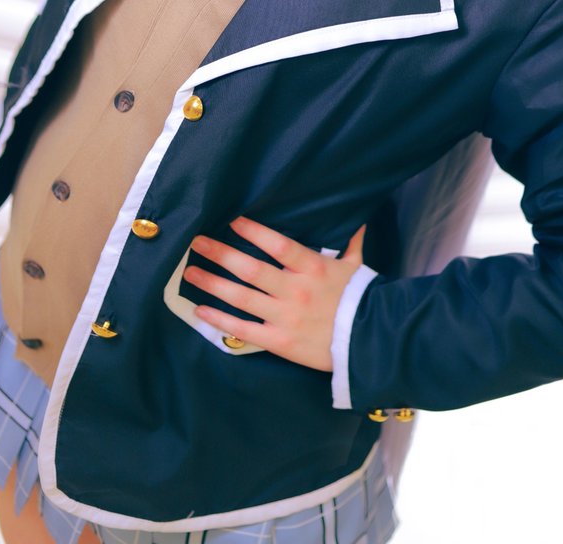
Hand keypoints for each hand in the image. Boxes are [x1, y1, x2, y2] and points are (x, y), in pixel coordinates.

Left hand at [184, 217, 366, 370]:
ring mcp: (285, 317)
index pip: (278, 244)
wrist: (371, 342)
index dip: (253, 231)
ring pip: (241, 297)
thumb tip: (357, 221)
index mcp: (313, 267)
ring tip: (191, 271)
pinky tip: (200, 309)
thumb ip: (351, 243)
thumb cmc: (362, 300)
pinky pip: (243, 329)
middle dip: (221, 253)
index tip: (232, 220)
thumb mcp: (357, 266)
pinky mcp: (280, 341)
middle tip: (197, 241)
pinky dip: (220, 319)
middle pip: (250, 268)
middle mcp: (295, 289)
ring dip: (212, 283)